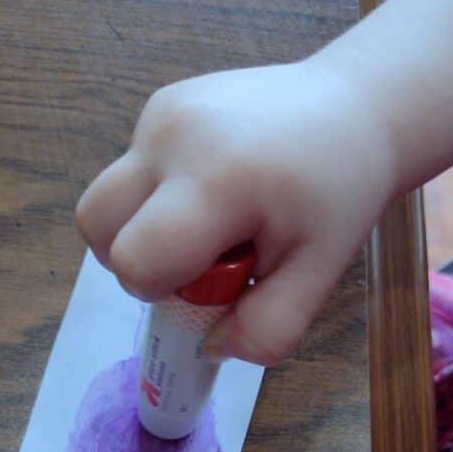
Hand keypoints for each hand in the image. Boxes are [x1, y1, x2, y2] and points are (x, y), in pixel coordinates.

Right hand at [76, 59, 396, 365]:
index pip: (135, 260)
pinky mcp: (160, 104)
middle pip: (95, 226)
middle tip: (199, 260)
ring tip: (205, 225)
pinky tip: (214, 189)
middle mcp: (172, 138)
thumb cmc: (339, 195)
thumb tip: (210, 347)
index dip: (161, 291)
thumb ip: (268, 328)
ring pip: (106, 200)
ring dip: (142, 231)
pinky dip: (159, 198)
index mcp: (216, 181)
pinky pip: (132, 173)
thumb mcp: (319, 273)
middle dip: (136, 262)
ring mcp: (160, 114)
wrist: (357, 107)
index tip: (211, 282)